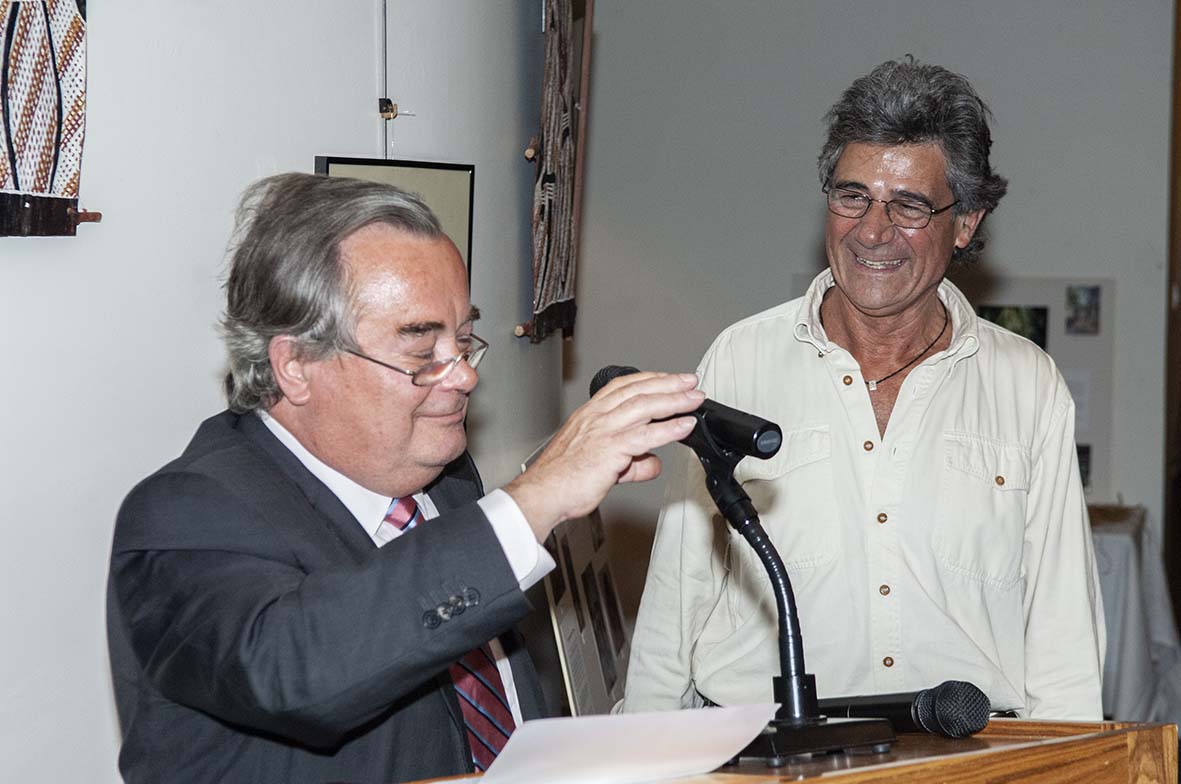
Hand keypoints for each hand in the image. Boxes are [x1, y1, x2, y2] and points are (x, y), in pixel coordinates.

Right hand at [504, 371, 702, 540]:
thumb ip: (632, 463)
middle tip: (690, 382)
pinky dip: (669, 428)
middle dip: (668, 384)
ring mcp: (604, 431)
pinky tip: (686, 426)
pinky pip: (646, 435)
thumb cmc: (562, 481)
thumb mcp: (601, 466)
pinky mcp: (611, 449)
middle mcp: (597, 417)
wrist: (542, 493)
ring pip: (645, 406)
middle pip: (639, 391)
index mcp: (590, 414)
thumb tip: (653, 464)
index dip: (649, 379)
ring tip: (695, 399)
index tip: (668, 379)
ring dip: (674, 400)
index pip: (623, 387)